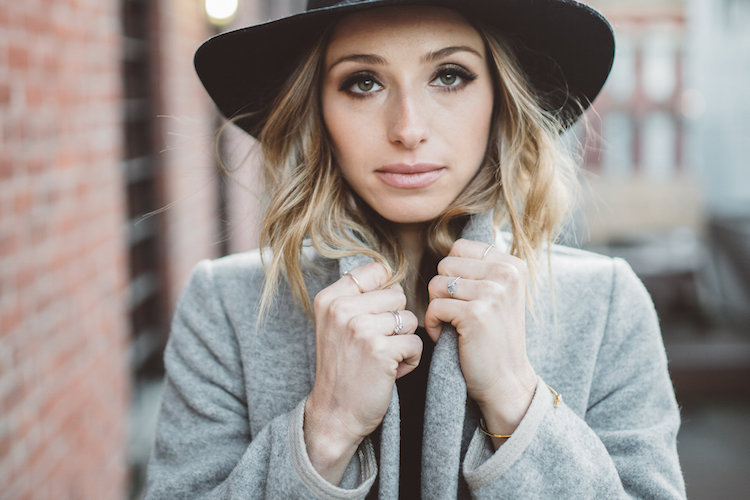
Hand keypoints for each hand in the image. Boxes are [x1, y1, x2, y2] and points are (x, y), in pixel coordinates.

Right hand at [304, 262, 421, 482]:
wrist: (334, 413)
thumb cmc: (342, 368)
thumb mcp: (335, 324)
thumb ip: (357, 297)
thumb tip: (392, 273)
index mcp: (329, 298)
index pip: (376, 270)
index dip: (385, 293)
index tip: (374, 316)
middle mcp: (342, 309)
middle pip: (398, 295)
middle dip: (395, 321)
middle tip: (376, 344)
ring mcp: (360, 329)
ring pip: (409, 319)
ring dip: (403, 341)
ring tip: (382, 358)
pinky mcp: (380, 351)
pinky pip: (415, 344)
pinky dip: (410, 361)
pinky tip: (390, 372)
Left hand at [424, 239, 536, 436]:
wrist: (506, 381)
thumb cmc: (494, 338)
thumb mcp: (500, 294)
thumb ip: (486, 264)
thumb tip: (485, 224)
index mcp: (513, 265)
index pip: (460, 248)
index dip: (451, 273)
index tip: (464, 297)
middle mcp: (506, 274)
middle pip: (445, 264)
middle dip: (441, 291)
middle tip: (456, 314)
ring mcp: (492, 293)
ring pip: (436, 284)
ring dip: (436, 308)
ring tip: (453, 325)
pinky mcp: (475, 314)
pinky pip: (434, 306)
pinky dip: (433, 324)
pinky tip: (448, 337)